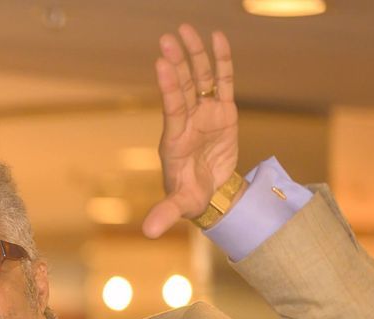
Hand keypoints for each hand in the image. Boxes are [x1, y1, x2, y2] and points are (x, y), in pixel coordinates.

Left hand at [143, 25, 240, 238]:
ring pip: (201, 78)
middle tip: (168, 36)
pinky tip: (218, 38)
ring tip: (186, 29)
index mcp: (175, 139)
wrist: (211, 194)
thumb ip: (165, 214)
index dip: (169, 86)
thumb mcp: (179, 206)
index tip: (161, 63)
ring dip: (195, 54)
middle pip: (184, 86)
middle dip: (177, 62)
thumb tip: (149, 233)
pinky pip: (224, 82)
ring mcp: (205, 114)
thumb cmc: (190, 198)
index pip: (173, 107)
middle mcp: (187, 121)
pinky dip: (222, 61)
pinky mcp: (224, 112)